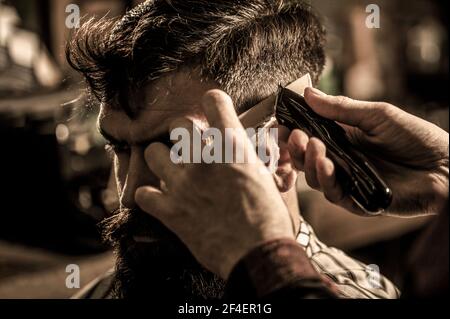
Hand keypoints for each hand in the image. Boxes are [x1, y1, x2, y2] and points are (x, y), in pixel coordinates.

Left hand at [135, 90, 293, 278]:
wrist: (259, 254)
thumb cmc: (270, 218)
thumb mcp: (268, 178)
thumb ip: (251, 158)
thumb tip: (250, 148)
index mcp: (232, 147)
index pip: (214, 101)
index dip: (213, 102)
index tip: (213, 110)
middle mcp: (203, 158)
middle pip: (179, 125)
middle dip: (183, 133)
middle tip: (190, 147)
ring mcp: (182, 183)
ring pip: (153, 153)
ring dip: (162, 160)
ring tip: (172, 172)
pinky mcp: (169, 210)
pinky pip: (143, 193)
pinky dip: (150, 196)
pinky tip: (160, 200)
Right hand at [288, 87, 448, 215]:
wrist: (446, 166)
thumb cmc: (416, 137)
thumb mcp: (377, 116)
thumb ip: (341, 108)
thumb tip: (308, 93)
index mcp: (343, 138)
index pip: (308, 135)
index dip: (291, 131)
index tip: (281, 123)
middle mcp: (341, 160)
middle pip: (304, 158)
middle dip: (294, 147)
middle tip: (293, 136)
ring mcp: (348, 181)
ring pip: (313, 176)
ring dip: (307, 162)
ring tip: (313, 146)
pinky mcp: (357, 201)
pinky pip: (333, 193)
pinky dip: (325, 179)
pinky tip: (326, 164)